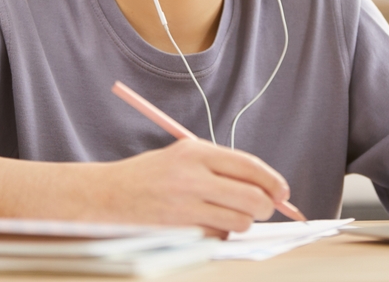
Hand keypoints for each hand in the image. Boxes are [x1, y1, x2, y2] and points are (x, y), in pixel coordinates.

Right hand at [91, 138, 290, 237]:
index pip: (250, 166)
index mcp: (195, 152)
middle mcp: (192, 177)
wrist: (106, 196)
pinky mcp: (179, 232)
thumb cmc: (150, 176)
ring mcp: (185, 207)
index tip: (282, 192)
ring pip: (239, 222)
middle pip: (252, 198)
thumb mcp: (183, 157)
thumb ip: (221, 167)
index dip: (273, 181)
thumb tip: (265, 186)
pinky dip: (218, 235)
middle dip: (265, 206)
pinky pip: (218, 238)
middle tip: (262, 209)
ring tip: (225, 215)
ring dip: (240, 223)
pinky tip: (200, 225)